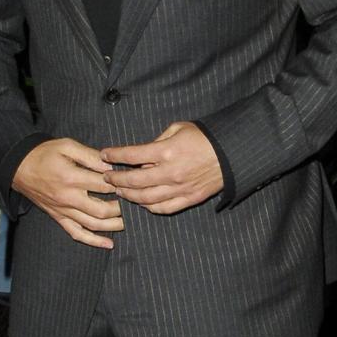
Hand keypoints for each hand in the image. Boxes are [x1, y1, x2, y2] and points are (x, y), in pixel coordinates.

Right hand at [12, 139, 122, 248]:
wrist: (19, 167)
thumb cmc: (45, 153)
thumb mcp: (67, 146)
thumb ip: (90, 156)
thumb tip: (111, 165)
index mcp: (71, 177)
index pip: (103, 185)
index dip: (120, 183)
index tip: (131, 181)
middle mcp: (68, 198)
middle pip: (102, 210)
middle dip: (122, 208)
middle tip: (135, 202)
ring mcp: (63, 211)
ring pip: (93, 225)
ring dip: (114, 226)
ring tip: (129, 221)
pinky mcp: (59, 218)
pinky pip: (77, 233)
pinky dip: (94, 241)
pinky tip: (109, 244)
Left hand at [102, 122, 223, 214]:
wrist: (232, 152)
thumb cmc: (206, 137)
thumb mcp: (179, 128)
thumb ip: (158, 140)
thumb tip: (143, 154)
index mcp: (167, 151)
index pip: (132, 155)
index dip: (114, 155)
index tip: (104, 155)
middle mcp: (171, 172)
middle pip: (134, 181)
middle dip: (116, 179)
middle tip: (107, 177)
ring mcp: (180, 188)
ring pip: (146, 198)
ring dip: (129, 195)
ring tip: (120, 191)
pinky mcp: (189, 198)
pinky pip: (164, 208)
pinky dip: (149, 207)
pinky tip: (142, 203)